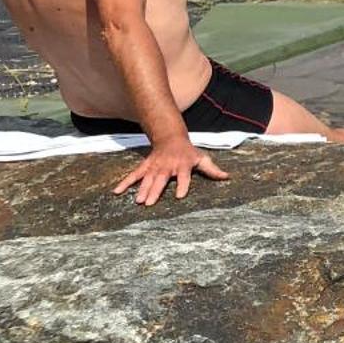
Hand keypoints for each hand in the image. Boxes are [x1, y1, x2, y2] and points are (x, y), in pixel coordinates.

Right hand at [111, 137, 230, 204]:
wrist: (171, 139)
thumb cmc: (189, 153)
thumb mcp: (202, 158)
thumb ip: (212, 170)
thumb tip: (227, 177)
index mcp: (183, 166)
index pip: (185, 177)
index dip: (183, 185)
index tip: (180, 196)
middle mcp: (168, 167)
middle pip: (162, 180)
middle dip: (155, 191)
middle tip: (149, 203)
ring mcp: (155, 167)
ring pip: (147, 179)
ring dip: (142, 190)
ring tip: (138, 201)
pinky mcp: (145, 167)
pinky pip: (133, 175)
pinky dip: (125, 182)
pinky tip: (116, 192)